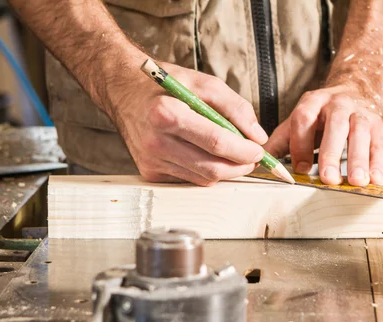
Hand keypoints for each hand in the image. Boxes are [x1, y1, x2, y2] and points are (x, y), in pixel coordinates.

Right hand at [107, 62, 267, 184]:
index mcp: (167, 114)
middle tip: (253, 157)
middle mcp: (156, 141)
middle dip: (240, 166)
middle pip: (212, 168)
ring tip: (233, 154)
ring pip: (203, 179)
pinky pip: (189, 179)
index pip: (216, 142)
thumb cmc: (164, 84)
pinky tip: (207, 154)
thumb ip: (235, 107)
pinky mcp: (150, 172)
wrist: (122, 89)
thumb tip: (257, 136)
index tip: (260, 150)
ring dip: (225, 170)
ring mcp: (151, 160)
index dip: (244, 150)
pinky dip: (206, 170)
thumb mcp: (203, 82)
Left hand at [264, 81, 382, 186]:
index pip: (304, 119)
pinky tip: (375, 178)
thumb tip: (257, 163)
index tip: (300, 168)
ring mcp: (360, 114)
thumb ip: (281, 141)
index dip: (300, 144)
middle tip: (329, 177)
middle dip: (331, 153)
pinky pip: (379, 144)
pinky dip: (378, 162)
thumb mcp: (302, 118)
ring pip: (360, 134)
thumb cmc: (325, 112)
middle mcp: (338, 105)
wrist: (359, 87)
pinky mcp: (379, 125)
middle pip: (335, 126)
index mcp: (313, 102)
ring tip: (356, 181)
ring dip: (358, 159)